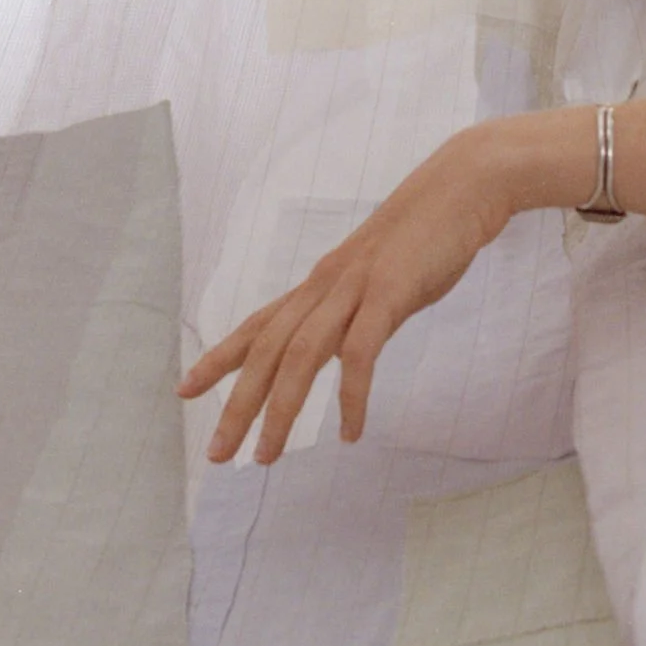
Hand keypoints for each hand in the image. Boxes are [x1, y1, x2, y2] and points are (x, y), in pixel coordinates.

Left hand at [179, 128, 517, 464]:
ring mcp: (354, 288)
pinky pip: (361, 352)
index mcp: (318, 285)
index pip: (257, 326)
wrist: (460, 188)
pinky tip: (351, 432)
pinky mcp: (390, 292)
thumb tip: (341, 353)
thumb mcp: (375, 280)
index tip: (184, 390)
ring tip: (266, 457)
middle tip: (216, 454)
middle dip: (237, 404)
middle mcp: (324, 286)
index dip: (218, 358)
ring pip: (301, 355)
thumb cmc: (422, 238)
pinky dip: (351, 396)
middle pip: (266, 350)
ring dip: (280, 410)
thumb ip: (352, 314)